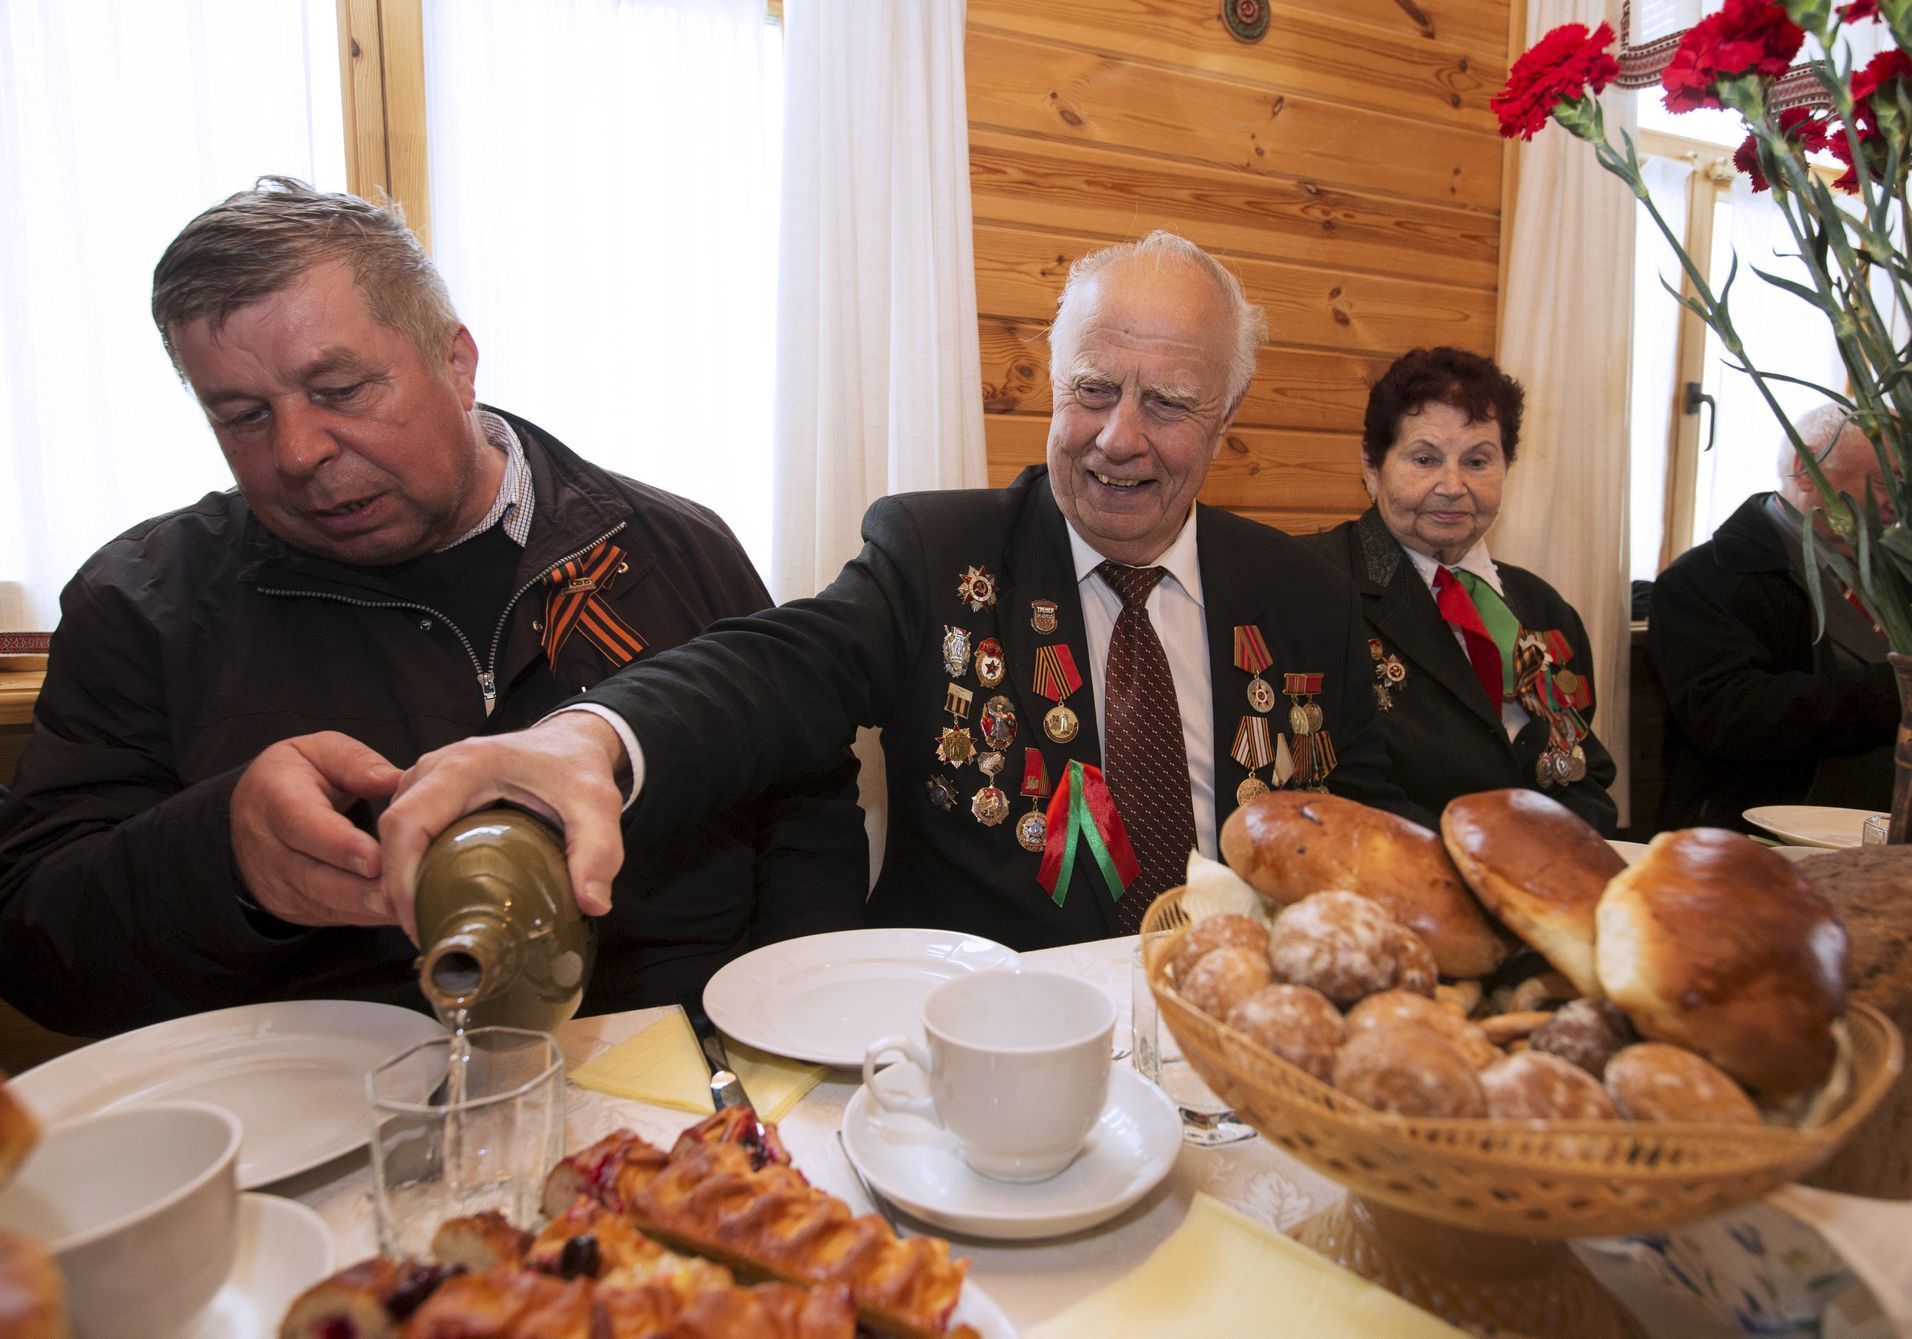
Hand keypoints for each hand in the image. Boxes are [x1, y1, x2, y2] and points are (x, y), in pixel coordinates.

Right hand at [230, 732, 402, 926]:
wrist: (253, 811)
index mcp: (275, 799)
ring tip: (410, 907)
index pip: (304, 826)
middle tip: (404, 892)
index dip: (341, 846)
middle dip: (362, 889)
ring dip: (368, 908)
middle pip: (315, 876)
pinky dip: (366, 917)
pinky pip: (332, 916)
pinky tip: (400, 913)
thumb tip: (397, 780)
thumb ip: (356, 763)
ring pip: (325, 902)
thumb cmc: (295, 775)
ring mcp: (278, 883)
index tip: (377, 859)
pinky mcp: (294, 906)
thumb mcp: (320, 751)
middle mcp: (269, 848)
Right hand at [381, 712, 627, 939]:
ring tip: (427, 921)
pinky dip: (410, 862)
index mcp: (466, 766)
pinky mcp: (434, 788)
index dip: (401, 876)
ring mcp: (431, 775)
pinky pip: (407, 826)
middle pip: (391, 829)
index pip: (407, 822)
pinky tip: (432, 895)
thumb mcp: (598, 805)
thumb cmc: (579, 768)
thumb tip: (593, 904)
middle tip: (424, 932)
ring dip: (400, 875)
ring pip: (394, 828)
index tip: (418, 921)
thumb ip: (599, 851)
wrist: (573, 740)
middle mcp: (437, 766)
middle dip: (396, 885)